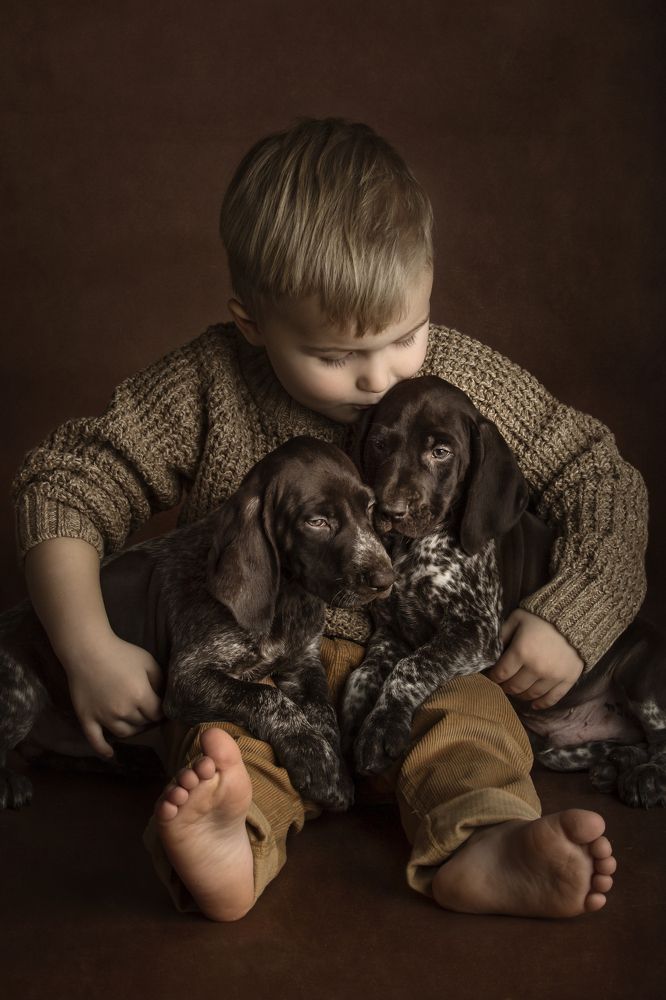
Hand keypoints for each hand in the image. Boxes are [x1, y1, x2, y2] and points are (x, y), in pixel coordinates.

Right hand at [64, 634, 163, 756]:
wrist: (87, 650)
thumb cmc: (121, 653)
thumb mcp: (148, 662)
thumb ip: (160, 680)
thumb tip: (165, 697)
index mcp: (141, 696)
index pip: (158, 714)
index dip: (162, 712)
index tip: (161, 708)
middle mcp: (123, 711)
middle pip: (142, 724)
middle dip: (148, 719)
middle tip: (149, 713)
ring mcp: (104, 717)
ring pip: (124, 733)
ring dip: (133, 730)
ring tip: (135, 723)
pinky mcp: (87, 718)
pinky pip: (95, 740)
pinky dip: (103, 749)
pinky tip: (111, 754)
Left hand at [486, 609, 583, 708]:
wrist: (577, 616)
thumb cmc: (542, 616)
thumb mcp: (517, 618)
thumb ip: (503, 634)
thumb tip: (493, 651)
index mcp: (521, 651)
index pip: (501, 673)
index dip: (493, 677)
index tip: (491, 676)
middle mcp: (536, 668)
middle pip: (514, 687)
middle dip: (505, 686)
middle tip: (502, 683)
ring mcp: (553, 676)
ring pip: (531, 694)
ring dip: (521, 695)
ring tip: (516, 690)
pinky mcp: (568, 679)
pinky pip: (552, 699)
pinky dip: (542, 704)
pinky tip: (534, 705)